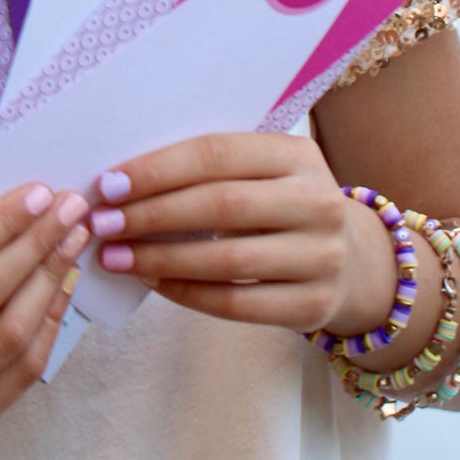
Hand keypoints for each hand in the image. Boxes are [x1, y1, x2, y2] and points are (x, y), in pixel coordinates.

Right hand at [0, 183, 89, 439]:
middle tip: (71, 207)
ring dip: (51, 280)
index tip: (38, 192)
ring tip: (73, 240)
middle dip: (37, 244)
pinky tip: (63, 285)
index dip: (1, 224)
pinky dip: (49, 323)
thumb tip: (12, 201)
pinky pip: (22, 370)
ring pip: (13, 333)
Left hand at [89, 133, 392, 334]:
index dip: (159, 169)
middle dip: (152, 214)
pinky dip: (188, 294)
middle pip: (220, 205)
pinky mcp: (313, 305)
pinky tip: (154, 283)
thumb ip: (212, 169)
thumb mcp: (265, 172)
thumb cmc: (283, 205)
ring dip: (161, 259)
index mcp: (297, 154)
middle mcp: (317, 202)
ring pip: (226, 260)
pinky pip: (237, 304)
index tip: (109, 183)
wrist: (356, 261)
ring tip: (115, 257)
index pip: (218, 154)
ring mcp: (321, 257)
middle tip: (102, 223)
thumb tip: (124, 179)